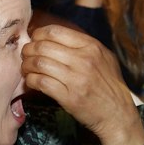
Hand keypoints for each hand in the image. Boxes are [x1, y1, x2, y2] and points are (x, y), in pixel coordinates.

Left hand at [22, 26, 143, 144]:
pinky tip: (32, 82)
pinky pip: (41, 82)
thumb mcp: (104, 57)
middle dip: (28, 50)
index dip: (38, 34)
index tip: (34, 40)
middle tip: (25, 55)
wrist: (118, 113)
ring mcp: (76, 78)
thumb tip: (55, 37)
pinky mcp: (69, 97)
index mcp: (91, 46)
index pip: (54, 31)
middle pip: (43, 46)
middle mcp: (83, 59)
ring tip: (27, 69)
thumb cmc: (109, 85)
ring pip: (39, 63)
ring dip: (27, 65)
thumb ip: (83, 45)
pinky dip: (31, 81)